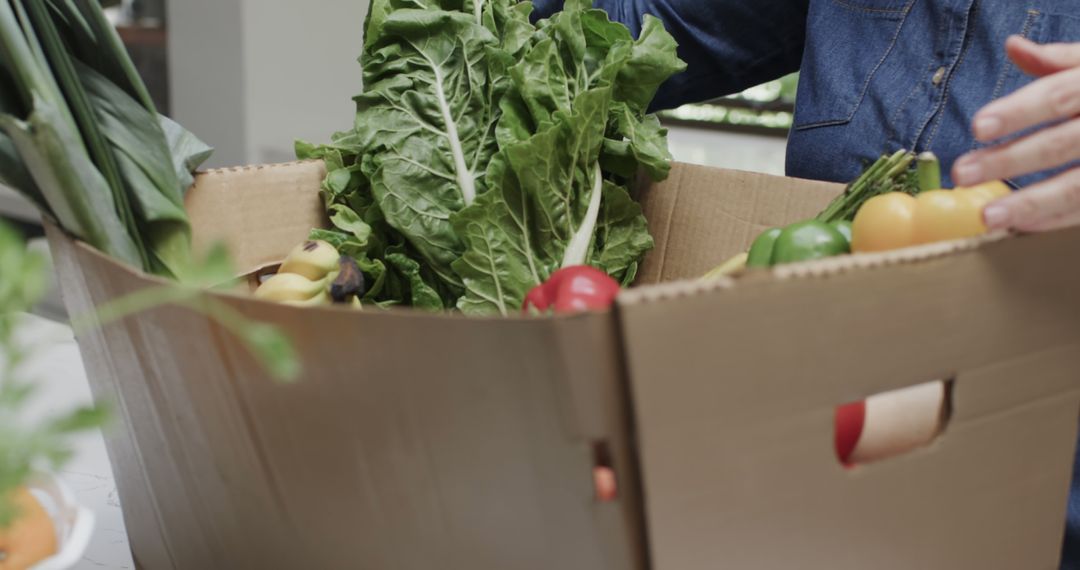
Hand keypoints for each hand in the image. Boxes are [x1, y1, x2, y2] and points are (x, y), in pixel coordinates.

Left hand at [952, 36, 1079, 231]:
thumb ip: (1058, 60)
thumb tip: (1013, 45)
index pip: (1058, 95)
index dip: (1018, 111)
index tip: (976, 127)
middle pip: (1060, 144)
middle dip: (1009, 160)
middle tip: (963, 173)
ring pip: (1077, 186)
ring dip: (1031, 204)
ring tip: (988, 216)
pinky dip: (1054, 219)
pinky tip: (1019, 225)